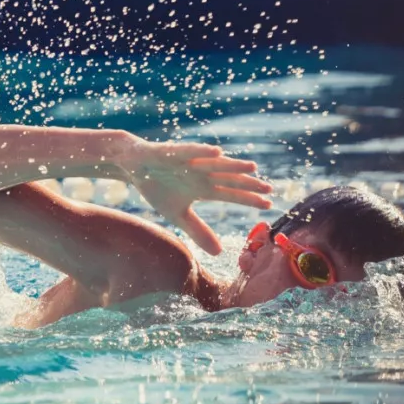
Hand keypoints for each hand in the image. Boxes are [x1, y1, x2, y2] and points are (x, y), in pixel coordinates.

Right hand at [113, 136, 271, 254]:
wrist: (133, 166)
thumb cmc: (157, 187)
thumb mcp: (178, 214)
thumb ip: (198, 230)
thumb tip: (219, 252)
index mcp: (204, 188)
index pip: (231, 194)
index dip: (249, 199)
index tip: (268, 205)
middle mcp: (202, 173)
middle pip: (229, 179)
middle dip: (248, 184)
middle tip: (270, 189)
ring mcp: (190, 161)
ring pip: (215, 164)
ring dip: (233, 166)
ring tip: (252, 168)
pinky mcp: (174, 152)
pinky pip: (191, 151)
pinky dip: (203, 151)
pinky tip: (217, 152)